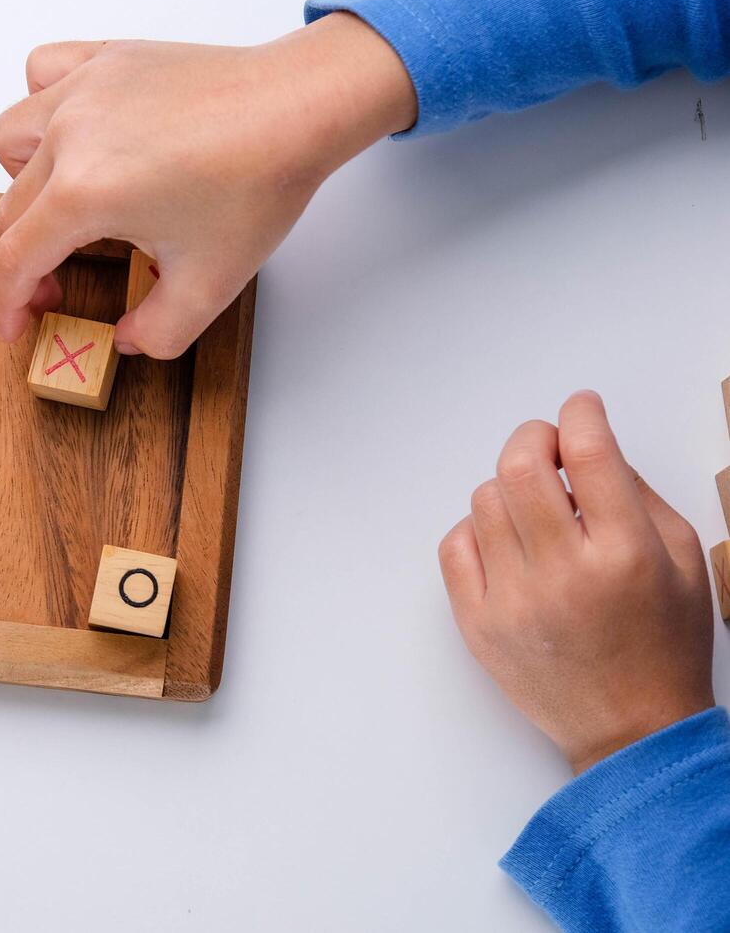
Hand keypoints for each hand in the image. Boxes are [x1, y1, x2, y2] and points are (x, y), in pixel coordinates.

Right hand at [0, 12, 415, 357]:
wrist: (298, 107)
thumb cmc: (259, 181)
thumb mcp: (208, 287)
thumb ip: (157, 334)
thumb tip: (128, 339)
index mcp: (84, 193)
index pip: (15, 258)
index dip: (7, 304)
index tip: (17, 325)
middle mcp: (70, 136)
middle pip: (11, 209)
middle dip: (27, 257)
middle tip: (63, 279)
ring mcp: (83, 90)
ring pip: (10, 139)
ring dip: (21, 182)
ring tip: (63, 201)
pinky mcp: (106, 59)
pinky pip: (43, 76)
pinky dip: (42, 108)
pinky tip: (74, 134)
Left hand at [439, 391, 715, 773]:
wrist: (630, 729)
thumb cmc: (663, 645)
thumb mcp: (683, 561)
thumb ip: (638, 496)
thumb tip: (588, 448)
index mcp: (625, 554)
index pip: (590, 455)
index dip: (581, 415)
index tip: (581, 408)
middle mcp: (563, 574)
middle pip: (521, 467)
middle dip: (535, 439)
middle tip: (549, 446)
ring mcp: (512, 600)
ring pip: (484, 499)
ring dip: (509, 488)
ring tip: (537, 510)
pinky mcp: (477, 623)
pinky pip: (455, 544)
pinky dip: (477, 529)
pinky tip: (507, 542)